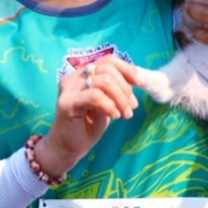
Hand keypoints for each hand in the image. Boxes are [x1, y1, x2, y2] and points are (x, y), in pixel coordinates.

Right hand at [35, 55, 140, 176]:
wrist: (68, 148)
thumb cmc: (87, 125)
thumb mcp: (107, 102)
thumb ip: (117, 89)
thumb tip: (138, 80)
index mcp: (83, 74)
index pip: (108, 60)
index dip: (127, 69)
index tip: (140, 83)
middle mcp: (74, 77)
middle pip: (108, 69)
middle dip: (125, 88)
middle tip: (132, 107)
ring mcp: (69, 89)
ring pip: (104, 81)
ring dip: (120, 98)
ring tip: (124, 114)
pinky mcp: (66, 102)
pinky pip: (95, 96)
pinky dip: (109, 105)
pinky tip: (114, 116)